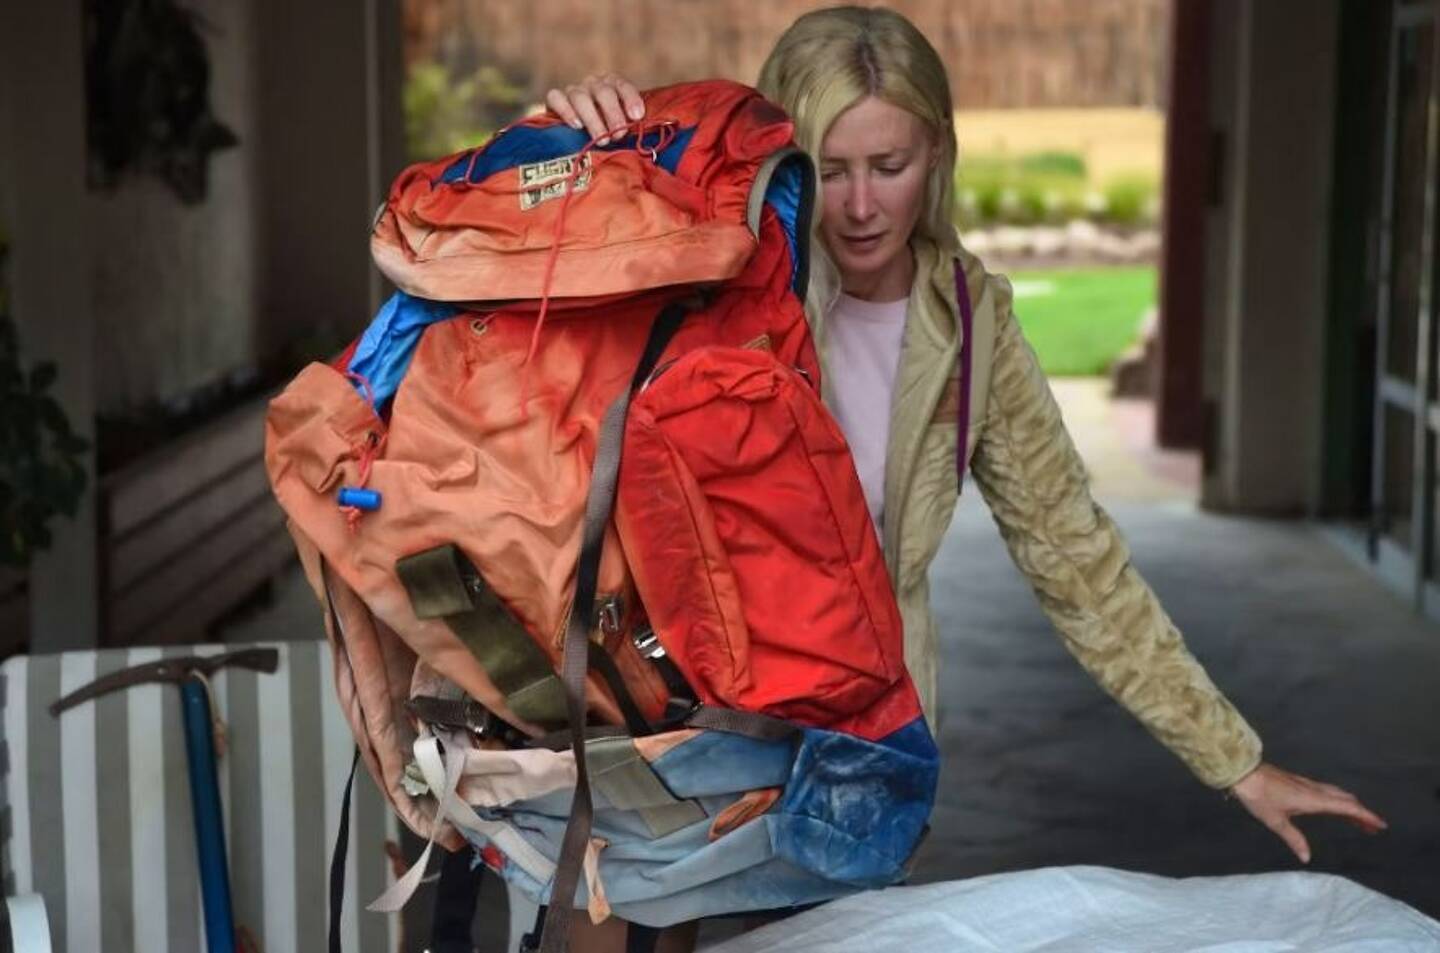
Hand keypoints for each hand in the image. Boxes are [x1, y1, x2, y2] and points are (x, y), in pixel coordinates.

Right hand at [544, 73, 645, 144]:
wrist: (572, 135)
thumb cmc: (604, 132)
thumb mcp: (620, 128)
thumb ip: (630, 128)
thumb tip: (646, 139)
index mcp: (612, 85)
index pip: (622, 85)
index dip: (630, 99)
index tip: (637, 117)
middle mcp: (593, 84)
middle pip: (603, 92)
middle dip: (613, 114)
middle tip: (619, 135)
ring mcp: (573, 90)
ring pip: (581, 97)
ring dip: (593, 119)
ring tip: (601, 139)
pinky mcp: (554, 99)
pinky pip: (556, 97)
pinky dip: (566, 110)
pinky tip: (576, 125)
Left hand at [1229, 762, 1386, 862]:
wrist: (1244, 773)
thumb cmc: (1259, 797)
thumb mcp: (1276, 821)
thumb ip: (1294, 839)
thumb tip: (1306, 858)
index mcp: (1314, 799)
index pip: (1347, 808)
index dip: (1365, 816)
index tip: (1381, 825)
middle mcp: (1314, 790)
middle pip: (1346, 800)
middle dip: (1362, 814)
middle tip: (1374, 828)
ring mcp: (1307, 784)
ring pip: (1337, 794)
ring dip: (1350, 806)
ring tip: (1358, 821)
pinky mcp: (1299, 783)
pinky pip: (1327, 791)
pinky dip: (1338, 800)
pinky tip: (1334, 807)